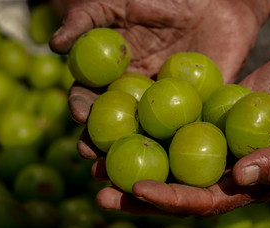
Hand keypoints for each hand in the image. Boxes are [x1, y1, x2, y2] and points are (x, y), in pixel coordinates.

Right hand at [50, 0, 269, 158]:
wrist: (215, 2)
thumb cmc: (164, 0)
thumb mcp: (120, 4)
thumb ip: (87, 20)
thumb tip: (54, 45)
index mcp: (117, 76)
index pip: (93, 97)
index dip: (82, 107)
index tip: (79, 115)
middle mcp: (138, 96)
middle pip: (115, 125)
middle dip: (100, 142)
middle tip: (92, 155)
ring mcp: (166, 107)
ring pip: (145, 136)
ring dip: (132, 153)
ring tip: (121, 168)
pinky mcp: (195, 111)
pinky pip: (183, 130)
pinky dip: (175, 147)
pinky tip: (169, 164)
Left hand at [93, 48, 269, 215]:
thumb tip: (243, 178)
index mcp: (244, 184)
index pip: (201, 200)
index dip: (169, 198)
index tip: (136, 188)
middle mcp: (221, 169)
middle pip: (172, 186)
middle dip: (134, 191)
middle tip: (97, 187)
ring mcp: (209, 143)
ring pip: (163, 157)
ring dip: (129, 160)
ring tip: (92, 158)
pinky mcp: (202, 119)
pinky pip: (169, 125)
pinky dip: (145, 127)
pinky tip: (118, 121)